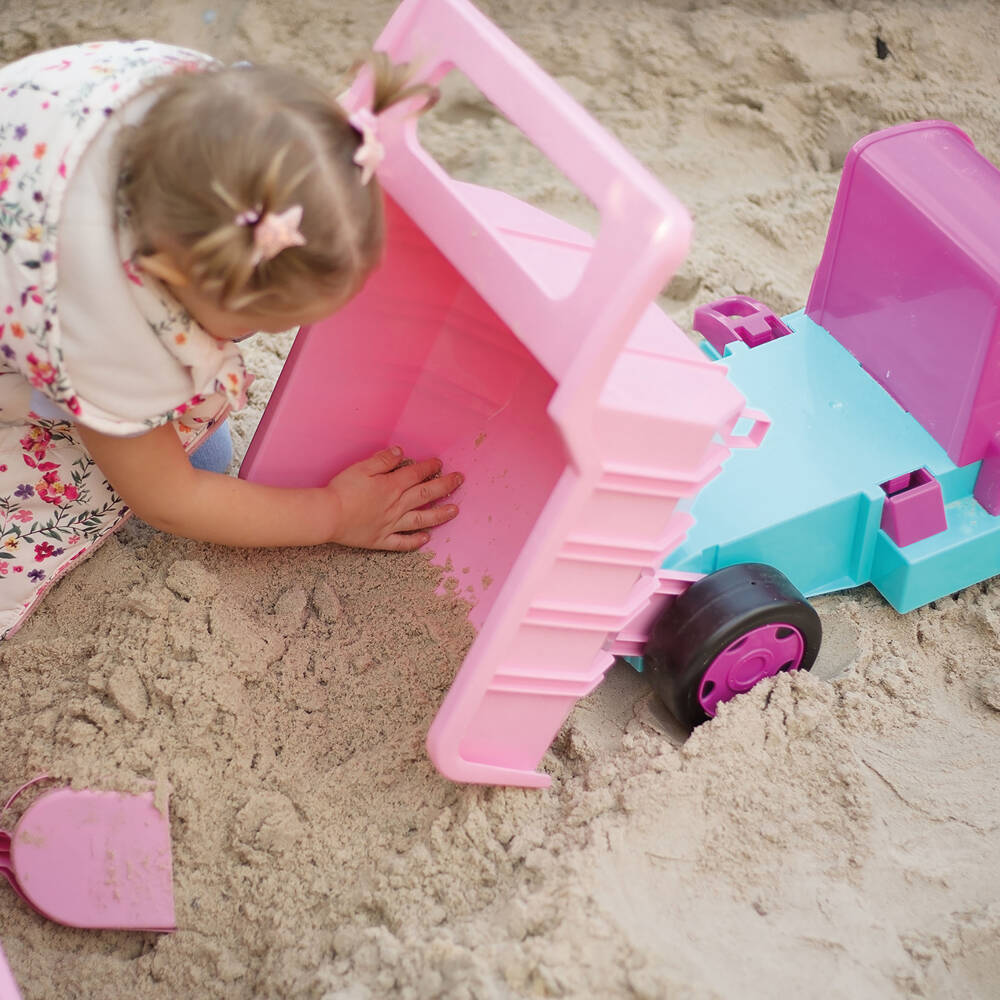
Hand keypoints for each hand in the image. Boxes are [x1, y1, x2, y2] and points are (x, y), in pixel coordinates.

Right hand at [324, 446, 461, 550]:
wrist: (328, 515)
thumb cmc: (342, 490)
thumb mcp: (362, 468)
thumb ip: (383, 460)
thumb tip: (401, 452)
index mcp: (392, 486)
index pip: (416, 474)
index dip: (430, 467)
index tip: (440, 464)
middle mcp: (396, 506)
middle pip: (425, 494)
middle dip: (445, 486)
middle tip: (460, 481)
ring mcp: (390, 524)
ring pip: (421, 519)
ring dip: (440, 514)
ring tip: (455, 510)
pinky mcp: (380, 540)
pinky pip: (402, 542)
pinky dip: (415, 541)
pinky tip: (426, 538)